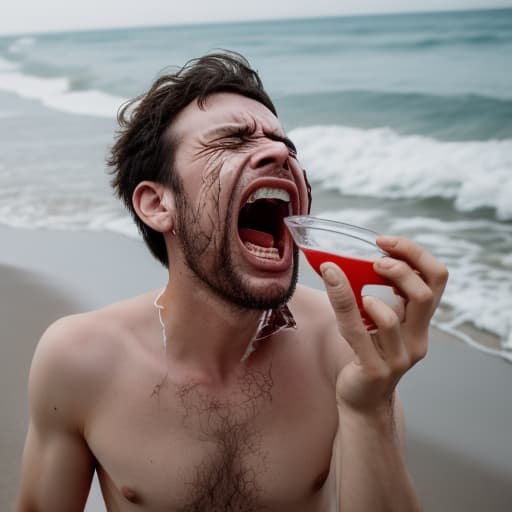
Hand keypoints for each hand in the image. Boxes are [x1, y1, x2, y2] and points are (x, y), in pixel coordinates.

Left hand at [321, 235, 447, 415]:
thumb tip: (345, 259)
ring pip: (390, 317)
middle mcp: (417, 338)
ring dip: (368, 295)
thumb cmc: (368, 353)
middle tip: (375, 259)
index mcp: (420, 320)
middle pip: (425, 293)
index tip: (385, 242)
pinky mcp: (376, 370)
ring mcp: (399, 357)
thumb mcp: (377, 320)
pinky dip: (346, 306)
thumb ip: (376, 294)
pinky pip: (360, 335)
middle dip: (400, 267)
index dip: (415, 254)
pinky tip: (337, 291)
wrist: (363, 400)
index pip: (436, 278)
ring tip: (352, 292)